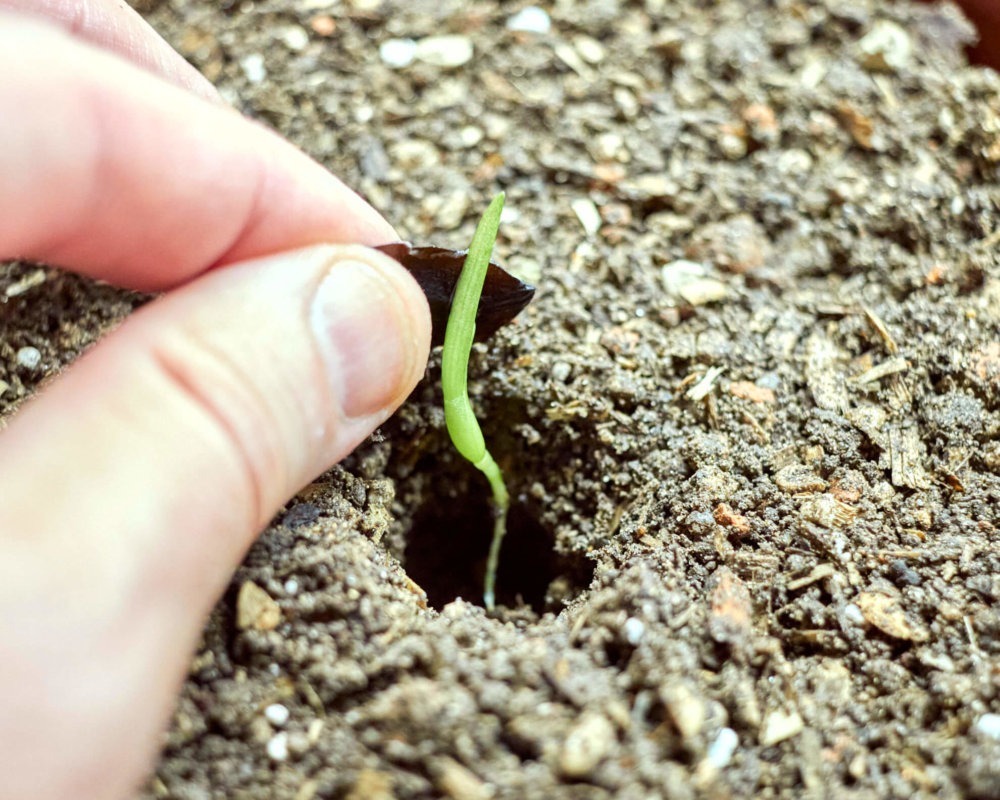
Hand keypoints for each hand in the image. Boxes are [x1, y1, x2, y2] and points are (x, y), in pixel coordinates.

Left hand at [0, 4, 429, 798]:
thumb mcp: (5, 669)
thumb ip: (204, 440)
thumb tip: (362, 318)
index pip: (37, 92)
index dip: (253, 182)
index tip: (373, 279)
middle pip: (1, 53)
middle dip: (183, 141)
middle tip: (303, 261)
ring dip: (114, 183)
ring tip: (222, 284)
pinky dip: (42, 253)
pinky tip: (105, 340)